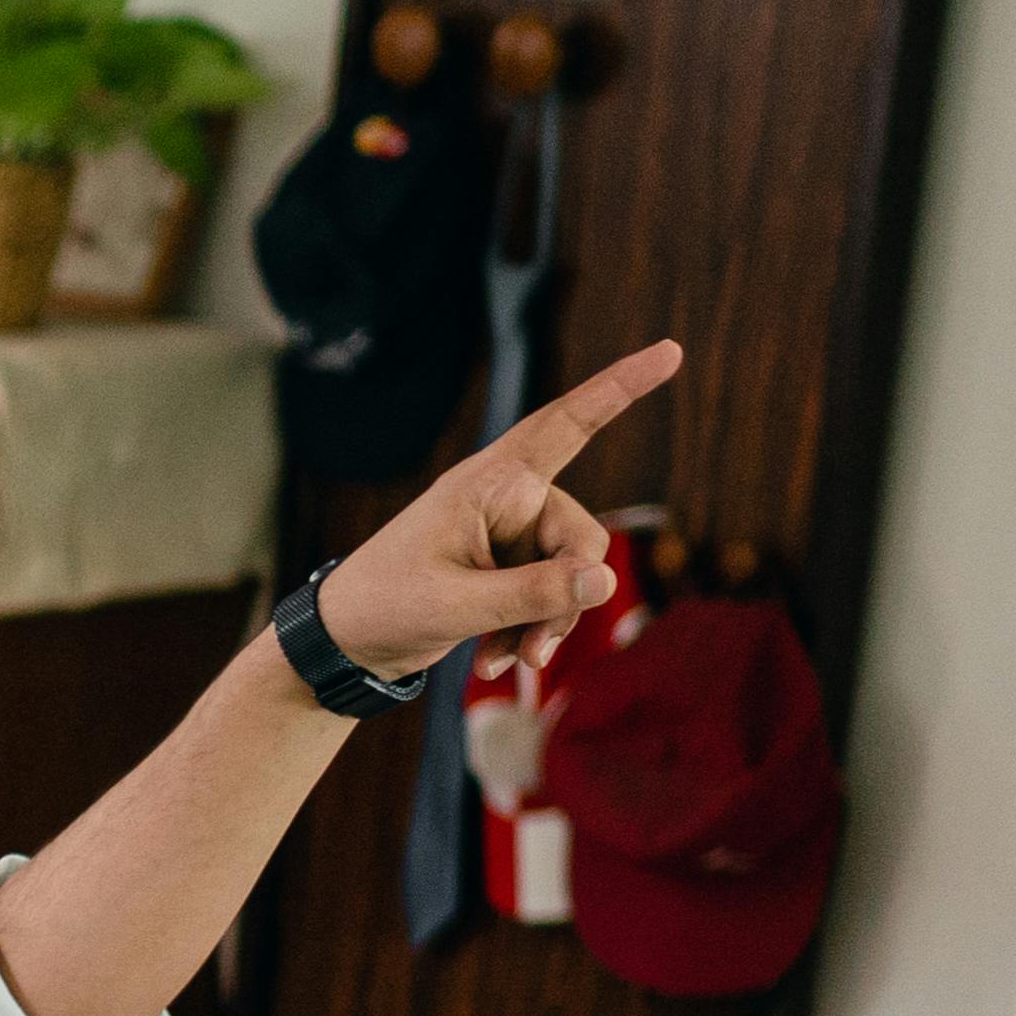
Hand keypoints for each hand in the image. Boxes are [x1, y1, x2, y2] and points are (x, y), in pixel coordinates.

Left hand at [314, 334, 681, 684]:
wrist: (344, 642)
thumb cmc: (383, 606)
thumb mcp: (456, 604)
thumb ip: (531, 593)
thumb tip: (606, 579)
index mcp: (489, 482)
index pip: (565, 424)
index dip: (619, 388)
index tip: (671, 352)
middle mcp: (507, 499)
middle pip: (582, 539)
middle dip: (566, 598)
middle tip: (532, 652)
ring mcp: (510, 535)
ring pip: (572, 576)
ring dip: (545, 624)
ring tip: (504, 663)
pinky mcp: (508, 568)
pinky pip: (550, 596)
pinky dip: (530, 631)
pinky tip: (494, 662)